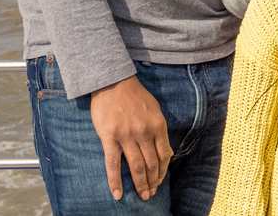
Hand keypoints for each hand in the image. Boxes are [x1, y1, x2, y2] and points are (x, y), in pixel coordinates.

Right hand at [89, 75, 172, 200]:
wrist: (112, 81)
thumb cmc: (134, 95)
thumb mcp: (155, 110)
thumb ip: (160, 131)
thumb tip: (168, 153)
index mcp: (158, 125)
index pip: (164, 155)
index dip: (163, 172)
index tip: (159, 182)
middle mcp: (144, 132)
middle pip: (151, 164)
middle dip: (153, 182)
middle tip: (150, 194)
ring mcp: (127, 136)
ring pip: (136, 167)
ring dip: (140, 184)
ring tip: (142, 196)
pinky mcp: (109, 137)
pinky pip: (113, 164)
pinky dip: (115, 181)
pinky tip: (118, 194)